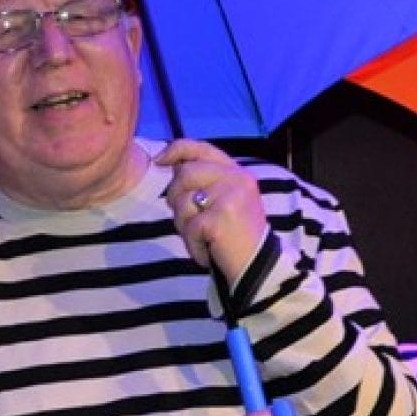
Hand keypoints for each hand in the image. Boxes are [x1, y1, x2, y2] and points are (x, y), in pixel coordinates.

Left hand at [158, 139, 267, 285]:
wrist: (258, 267)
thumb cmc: (236, 236)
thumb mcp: (227, 200)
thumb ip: (205, 181)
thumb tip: (172, 165)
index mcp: (237, 172)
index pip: (201, 148)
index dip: (176, 150)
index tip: (159, 160)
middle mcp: (236, 179)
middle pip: (185, 174)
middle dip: (176, 198)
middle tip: (189, 221)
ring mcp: (230, 196)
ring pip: (182, 202)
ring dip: (184, 226)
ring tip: (202, 238)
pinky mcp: (220, 217)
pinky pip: (189, 227)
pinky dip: (193, 245)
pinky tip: (207, 251)